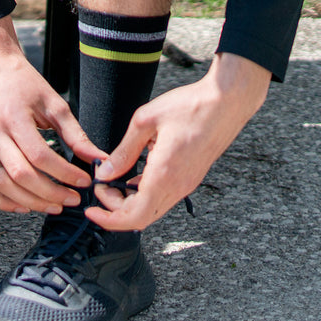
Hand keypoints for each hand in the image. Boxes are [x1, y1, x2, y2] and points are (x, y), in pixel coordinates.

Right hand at [0, 20, 103, 214]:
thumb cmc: (22, 83)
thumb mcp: (54, 104)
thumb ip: (75, 135)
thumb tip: (98, 159)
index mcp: (14, 119)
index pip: (41, 157)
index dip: (65, 174)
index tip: (84, 181)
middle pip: (21, 176)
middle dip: (50, 193)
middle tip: (71, 199)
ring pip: (1, 185)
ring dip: (29, 201)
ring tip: (52, 205)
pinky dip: (1, 200)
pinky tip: (22, 205)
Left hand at [88, 53, 270, 230]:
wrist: (228, 100)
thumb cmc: (190, 106)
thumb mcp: (145, 122)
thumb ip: (123, 152)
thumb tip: (105, 173)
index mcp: (164, 175)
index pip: (133, 217)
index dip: (109, 220)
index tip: (91, 211)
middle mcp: (179, 185)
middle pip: (141, 218)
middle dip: (114, 209)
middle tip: (100, 187)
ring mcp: (188, 183)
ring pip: (153, 209)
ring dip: (129, 202)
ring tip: (112, 181)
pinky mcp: (192, 176)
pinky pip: (164, 196)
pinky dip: (144, 194)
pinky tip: (133, 175)